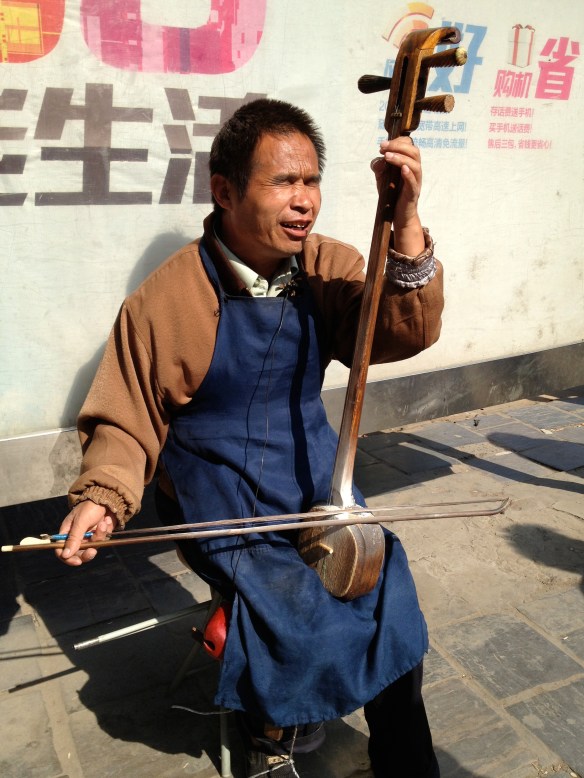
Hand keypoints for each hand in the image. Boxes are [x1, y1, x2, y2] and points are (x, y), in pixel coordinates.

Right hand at [55, 500, 117, 565]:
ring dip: (99, 535)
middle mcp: (77, 536)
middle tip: (93, 550)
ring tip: (103, 522)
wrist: (108, 498)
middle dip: (87, 552)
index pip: (62, 550)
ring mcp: (89, 536)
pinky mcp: (99, 535)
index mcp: (67, 532)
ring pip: (93, 547)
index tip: (77, 561)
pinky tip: (106, 520)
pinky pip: (102, 540)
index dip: (67, 558)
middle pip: (78, 553)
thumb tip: (65, 555)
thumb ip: (74, 538)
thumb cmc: (90, 506)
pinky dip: (105, 531)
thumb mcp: (81, 521)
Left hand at [371, 137, 424, 255]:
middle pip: (414, 152)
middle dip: (398, 146)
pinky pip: (414, 182)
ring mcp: (415, 182)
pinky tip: (403, 169)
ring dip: (401, 158)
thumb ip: (379, 167)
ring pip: (415, 165)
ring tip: (387, 156)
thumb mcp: (382, 178)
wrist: (398, 215)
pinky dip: (409, 174)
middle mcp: (415, 171)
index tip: (382, 145)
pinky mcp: (412, 194)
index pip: (409, 145)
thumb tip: (378, 159)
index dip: (397, 142)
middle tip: (383, 147)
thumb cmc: (392, 194)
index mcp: (409, 164)